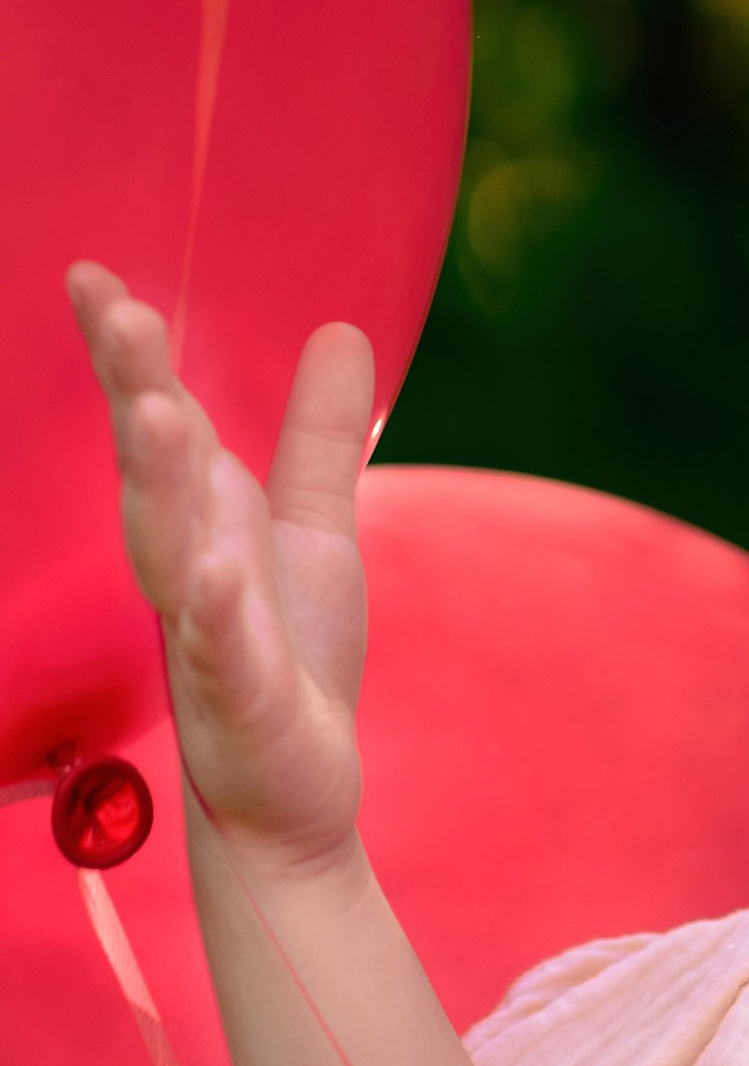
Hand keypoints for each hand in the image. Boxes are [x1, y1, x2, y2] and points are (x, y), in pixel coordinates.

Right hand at [68, 263, 374, 876]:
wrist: (291, 790)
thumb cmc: (290, 652)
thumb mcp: (314, 526)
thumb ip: (317, 435)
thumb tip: (339, 331)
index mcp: (204, 518)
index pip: (157, 421)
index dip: (124, 353)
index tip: (92, 274)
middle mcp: (189, 563)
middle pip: (153, 468)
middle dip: (133, 389)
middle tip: (118, 311)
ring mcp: (205, 630)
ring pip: (172, 547)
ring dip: (159, 482)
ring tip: (150, 411)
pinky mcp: (240, 695)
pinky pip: (221, 646)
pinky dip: (216, 610)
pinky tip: (217, 570)